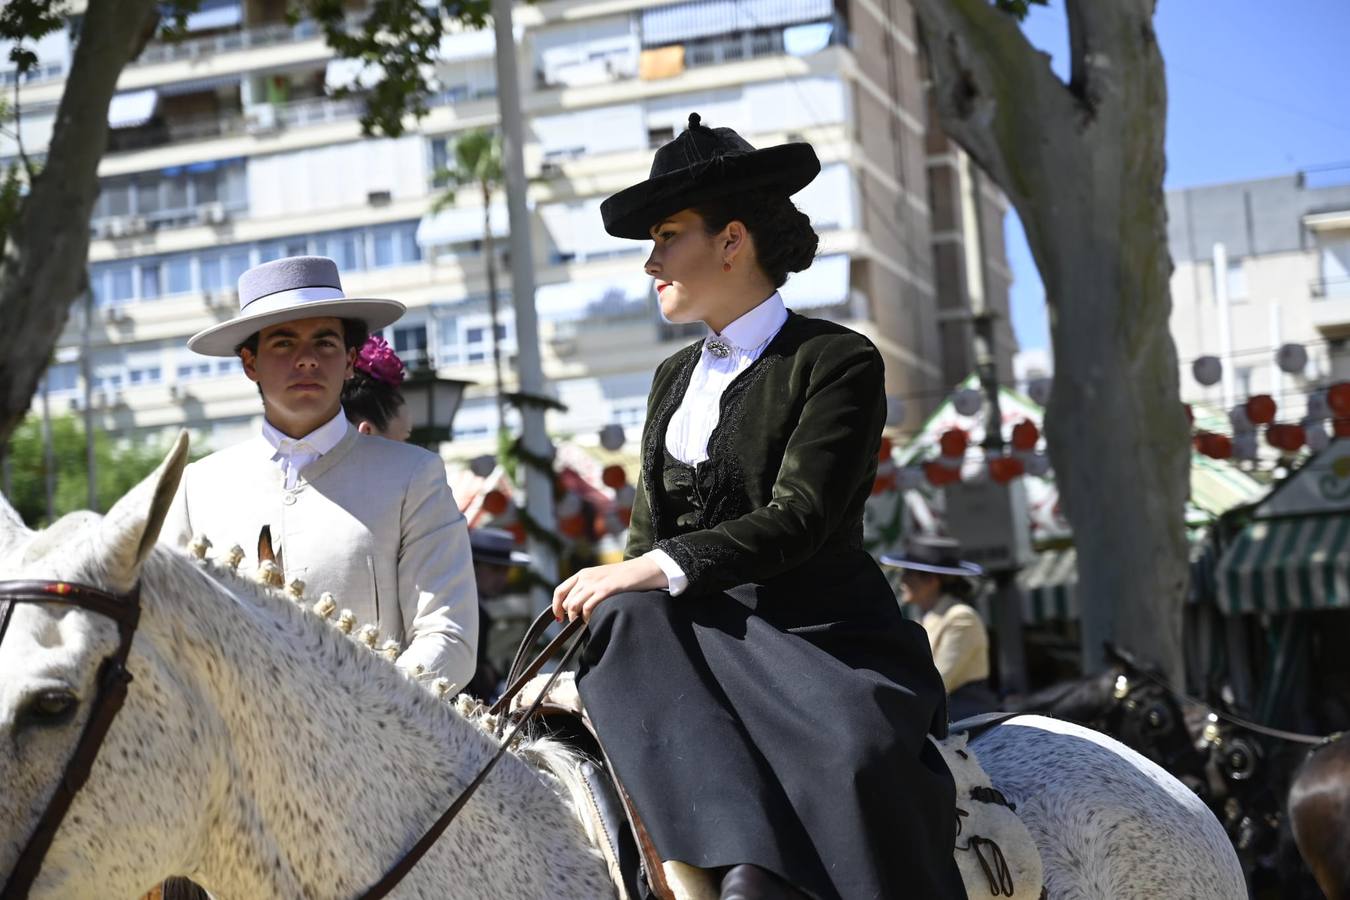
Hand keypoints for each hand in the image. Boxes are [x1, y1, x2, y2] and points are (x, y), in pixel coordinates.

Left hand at [551, 557, 667, 622]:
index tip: (559, 618)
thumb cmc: (625, 578)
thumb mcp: (602, 578)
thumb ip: (588, 588)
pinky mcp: (606, 589)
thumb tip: (575, 607)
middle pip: (566, 601)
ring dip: (576, 618)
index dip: (555, 606)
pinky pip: (588, 607)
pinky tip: (591, 620)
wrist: (645, 569)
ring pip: (574, 605)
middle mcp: (586, 577)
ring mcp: (595, 583)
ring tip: (584, 622)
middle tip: (577, 622)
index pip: (559, 591)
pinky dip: (586, 617)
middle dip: (568, 615)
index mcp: (583, 574)